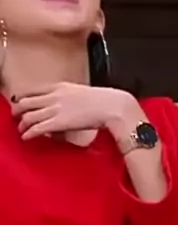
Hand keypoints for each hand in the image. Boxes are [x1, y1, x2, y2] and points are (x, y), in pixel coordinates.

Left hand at [12, 82, 142, 139]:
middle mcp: (54, 96)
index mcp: (60, 86)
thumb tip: (65, 109)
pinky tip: (26, 137)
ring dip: (22, 124)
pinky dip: (28, 133)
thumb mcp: (82, 94)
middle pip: (26, 101)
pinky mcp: (58, 123)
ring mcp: (56, 109)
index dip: (24, 98)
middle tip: (17, 117)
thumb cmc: (104, 101)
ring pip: (28, 115)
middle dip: (18, 110)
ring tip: (21, 130)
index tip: (22, 104)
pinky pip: (36, 128)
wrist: (113, 107)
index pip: (34, 90)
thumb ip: (70, 98)